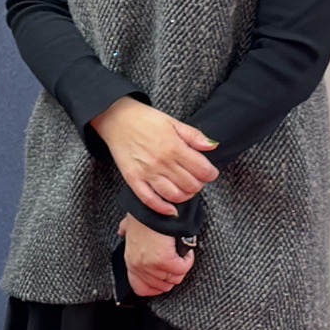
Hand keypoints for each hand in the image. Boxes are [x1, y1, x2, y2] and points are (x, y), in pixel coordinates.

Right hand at [89, 98, 216, 218]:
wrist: (117, 119)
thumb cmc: (146, 119)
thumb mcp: (173, 122)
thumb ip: (194, 136)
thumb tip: (213, 146)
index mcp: (174, 147)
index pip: (202, 170)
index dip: (211, 174)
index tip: (210, 173)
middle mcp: (162, 162)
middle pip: (191, 185)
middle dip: (199, 185)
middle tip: (197, 179)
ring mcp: (147, 173)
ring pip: (174, 195)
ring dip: (185, 196)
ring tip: (186, 190)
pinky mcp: (133, 180)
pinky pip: (149, 200)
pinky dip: (163, 208)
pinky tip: (171, 210)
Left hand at [120, 215, 193, 298]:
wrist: (151, 207)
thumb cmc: (143, 213)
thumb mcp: (129, 224)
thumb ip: (126, 231)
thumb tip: (122, 230)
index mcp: (131, 260)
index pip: (141, 289)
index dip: (156, 288)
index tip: (166, 281)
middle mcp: (139, 266)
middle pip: (162, 286)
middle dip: (173, 276)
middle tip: (178, 263)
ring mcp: (151, 265)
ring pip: (174, 279)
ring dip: (182, 267)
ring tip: (182, 254)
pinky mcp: (164, 260)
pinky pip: (181, 269)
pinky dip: (187, 260)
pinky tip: (186, 251)